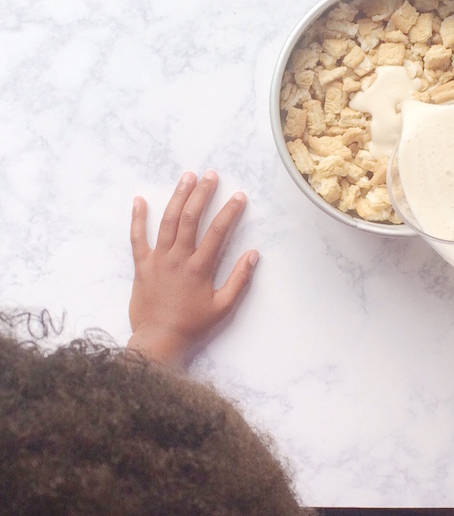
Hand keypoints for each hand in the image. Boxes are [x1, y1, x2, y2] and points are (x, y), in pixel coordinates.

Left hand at [128, 170, 258, 365]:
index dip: (230, 211)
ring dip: (178, 197)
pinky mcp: (142, 265)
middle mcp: (178, 258)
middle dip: (202, 194)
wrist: (158, 340)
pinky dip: (137, 218)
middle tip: (211, 176)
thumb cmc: (192, 325)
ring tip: (187, 177)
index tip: (239, 196)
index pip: (218, 232)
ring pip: (168, 222)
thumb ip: (239, 280)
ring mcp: (158, 259)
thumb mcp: (223, 307)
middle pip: (191, 218)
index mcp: (199, 268)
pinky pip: (137, 238)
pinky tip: (139, 200)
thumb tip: (254, 255)